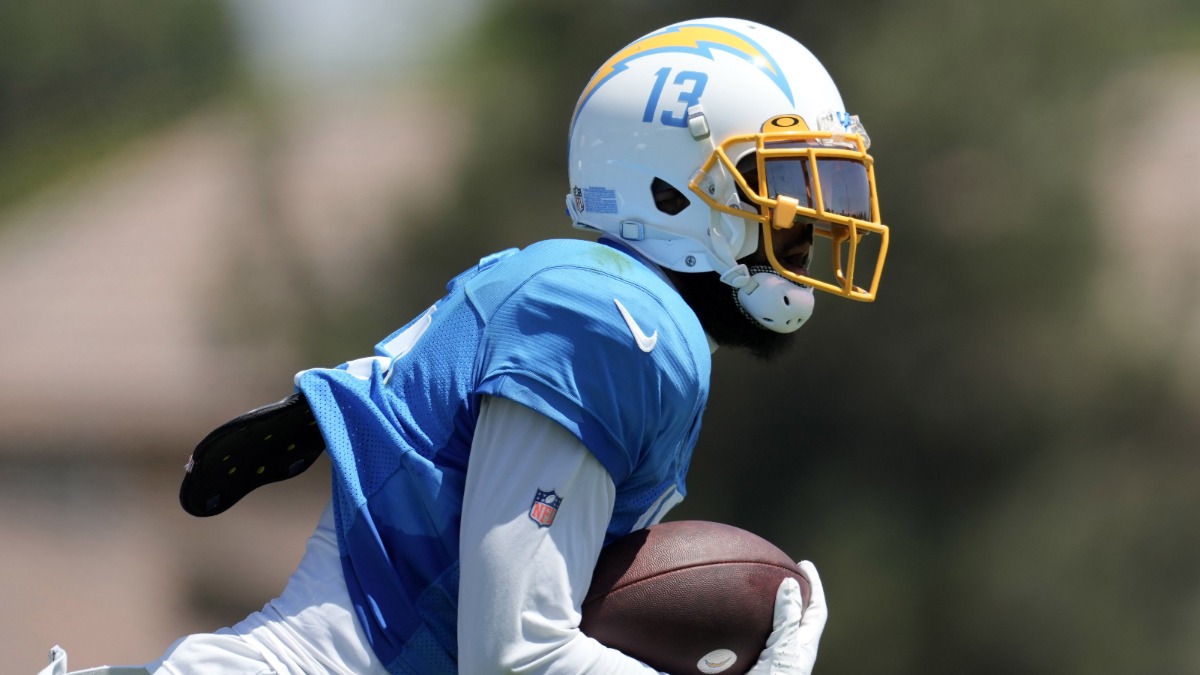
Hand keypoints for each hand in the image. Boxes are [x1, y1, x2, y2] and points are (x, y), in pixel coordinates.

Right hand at [747, 560, 827, 674]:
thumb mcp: (785, 649)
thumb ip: (788, 619)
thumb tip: (791, 584)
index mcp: (804, 646)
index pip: (816, 611)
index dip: (815, 587)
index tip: (805, 565)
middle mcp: (789, 650)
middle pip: (794, 615)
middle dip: (788, 592)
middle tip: (777, 572)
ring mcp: (771, 657)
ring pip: (770, 626)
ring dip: (763, 607)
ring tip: (748, 589)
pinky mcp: (751, 662)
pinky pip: (746, 637)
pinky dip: (738, 624)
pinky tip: (722, 617)